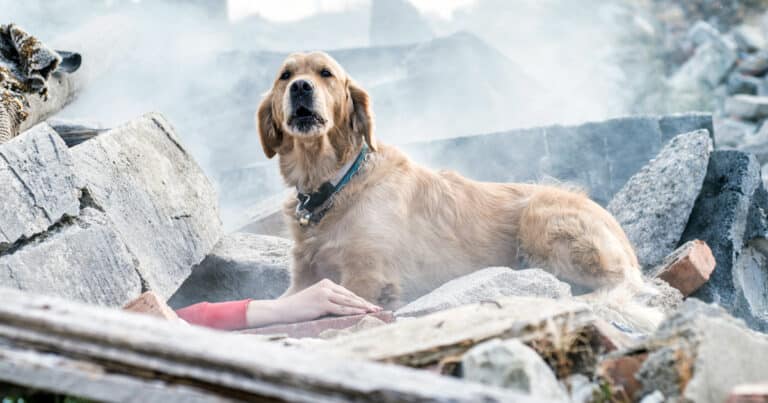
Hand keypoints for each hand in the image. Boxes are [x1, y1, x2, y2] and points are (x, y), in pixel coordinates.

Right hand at [245, 279, 381, 326]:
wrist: (283, 310)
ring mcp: (324, 294)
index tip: (371, 306)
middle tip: (378, 309)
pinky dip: (353, 311)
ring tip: (374, 311)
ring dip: (362, 307)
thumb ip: (329, 301)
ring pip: (348, 302)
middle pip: (350, 296)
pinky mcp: (322, 303)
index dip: (360, 300)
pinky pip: (341, 308)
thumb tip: (344, 307)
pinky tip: (362, 313)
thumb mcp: (316, 301)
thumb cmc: (299, 308)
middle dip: (365, 303)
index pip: (347, 293)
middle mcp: (327, 286)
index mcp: (326, 284)